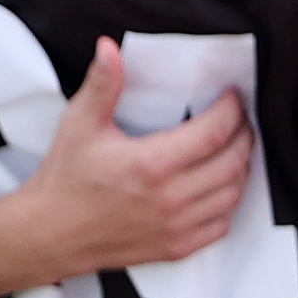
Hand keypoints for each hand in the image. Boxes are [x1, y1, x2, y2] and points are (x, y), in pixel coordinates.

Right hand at [21, 40, 251, 280]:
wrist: (52, 234)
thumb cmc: (66, 180)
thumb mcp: (80, 124)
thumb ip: (103, 85)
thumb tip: (109, 50)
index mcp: (151, 164)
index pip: (213, 133)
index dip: (231, 111)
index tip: (232, 98)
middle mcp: (170, 198)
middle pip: (232, 163)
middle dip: (244, 136)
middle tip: (241, 119)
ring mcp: (176, 227)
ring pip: (232, 194)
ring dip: (242, 168)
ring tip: (237, 148)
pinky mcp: (177, 248)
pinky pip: (221, 225)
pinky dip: (230, 202)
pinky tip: (223, 185)